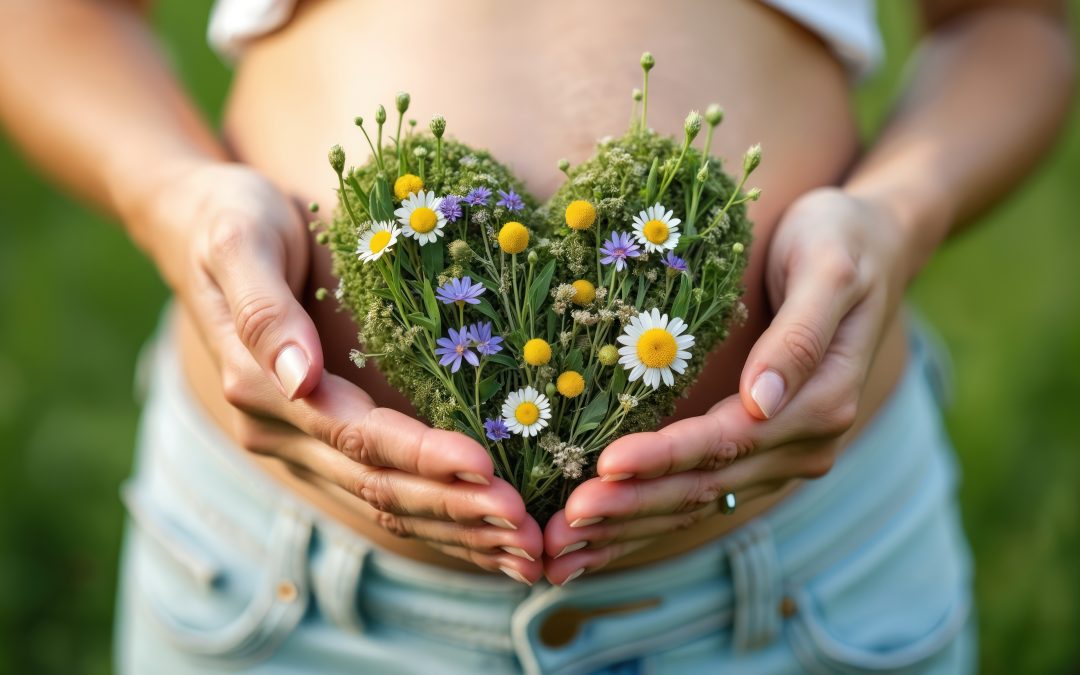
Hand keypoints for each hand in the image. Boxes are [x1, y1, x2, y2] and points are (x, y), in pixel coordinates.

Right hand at [122, 161, 543, 581]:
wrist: (203, 226)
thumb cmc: (231, 221)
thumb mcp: (238, 244)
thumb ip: (264, 312)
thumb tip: (299, 379)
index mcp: (261, 387)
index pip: (356, 436)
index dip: (422, 456)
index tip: (485, 468)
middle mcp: (280, 429)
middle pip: (377, 485)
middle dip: (454, 508)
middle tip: (525, 530)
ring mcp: (299, 442)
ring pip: (383, 504)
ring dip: (455, 529)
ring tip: (522, 549)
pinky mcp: (322, 440)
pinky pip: (382, 493)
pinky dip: (437, 519)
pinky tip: (485, 535)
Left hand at [543, 187, 907, 583]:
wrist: (872, 248)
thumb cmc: (841, 243)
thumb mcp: (830, 270)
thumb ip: (799, 336)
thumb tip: (762, 400)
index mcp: (821, 402)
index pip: (725, 441)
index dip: (662, 458)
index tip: (604, 466)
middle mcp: (805, 443)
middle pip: (705, 485)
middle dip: (630, 507)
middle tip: (562, 528)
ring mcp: (783, 455)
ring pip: (698, 501)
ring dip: (630, 526)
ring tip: (566, 548)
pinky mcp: (760, 453)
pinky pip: (701, 493)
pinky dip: (648, 518)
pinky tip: (602, 538)